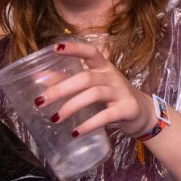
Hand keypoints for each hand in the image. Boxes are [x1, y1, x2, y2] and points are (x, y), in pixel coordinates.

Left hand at [36, 41, 158, 138]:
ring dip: (72, 106)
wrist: (141, 112)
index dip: (74, 48)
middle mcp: (112, 76)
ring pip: (94, 94)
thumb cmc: (111, 96)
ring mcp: (121, 92)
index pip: (90, 52)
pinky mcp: (127, 109)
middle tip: (40, 102)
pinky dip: (89, 124)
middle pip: (85, 78)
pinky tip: (75, 132)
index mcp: (103, 67)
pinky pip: (106, 115)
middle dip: (61, 89)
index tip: (54, 48)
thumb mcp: (93, 85)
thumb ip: (68, 80)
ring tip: (55, 118)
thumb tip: (38, 78)